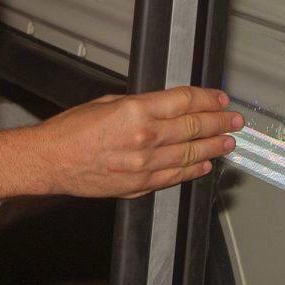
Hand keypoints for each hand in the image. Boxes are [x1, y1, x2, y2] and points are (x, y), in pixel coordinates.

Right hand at [35, 86, 242, 198]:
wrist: (50, 161)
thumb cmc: (70, 130)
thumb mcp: (108, 102)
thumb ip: (140, 104)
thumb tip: (164, 105)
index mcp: (136, 111)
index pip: (184, 102)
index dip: (207, 99)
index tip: (219, 98)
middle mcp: (145, 139)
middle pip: (193, 128)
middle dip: (218, 122)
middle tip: (234, 120)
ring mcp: (144, 166)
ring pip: (189, 154)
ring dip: (213, 147)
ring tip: (228, 142)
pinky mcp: (138, 186)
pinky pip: (174, 177)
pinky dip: (192, 170)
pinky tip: (204, 164)